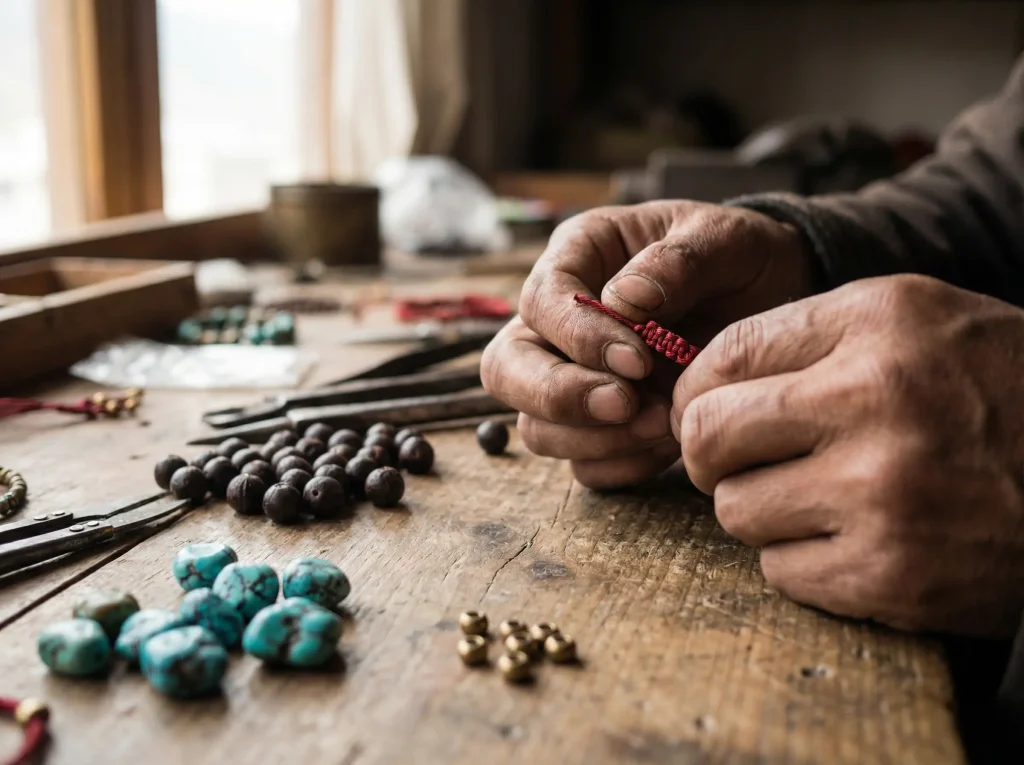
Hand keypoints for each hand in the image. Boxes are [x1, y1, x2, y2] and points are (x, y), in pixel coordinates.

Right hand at [481, 201, 814, 488]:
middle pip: (507, 369)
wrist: (775, 298)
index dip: (578, 337)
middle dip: (559, 397)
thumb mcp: (724, 239)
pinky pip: (581, 465)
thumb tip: (623, 302)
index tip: (638, 360)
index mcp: (578, 255)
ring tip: (662, 424)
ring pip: (535, 426)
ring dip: (592, 438)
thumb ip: (676, 262)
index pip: (541, 301)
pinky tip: (665, 447)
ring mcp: (573, 378)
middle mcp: (558, 321)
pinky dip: (618, 465)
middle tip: (625, 405)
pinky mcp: (599, 426)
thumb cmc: (739, 258)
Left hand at [674, 274, 1023, 635]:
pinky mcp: (892, 574)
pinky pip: (779, 571)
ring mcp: (884, 494)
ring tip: (819, 497)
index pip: (724, 354)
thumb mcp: (920, 322)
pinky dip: (802, 561)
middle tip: (740, 458)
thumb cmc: (1001, 391)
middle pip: (706, 435)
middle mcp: (877, 400)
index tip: (705, 409)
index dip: (695, 388)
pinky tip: (853, 539)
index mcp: (880, 324)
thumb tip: (698, 383)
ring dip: (761, 508)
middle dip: (709, 452)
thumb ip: (810, 337)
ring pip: (735, 510)